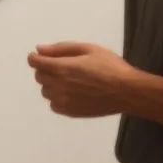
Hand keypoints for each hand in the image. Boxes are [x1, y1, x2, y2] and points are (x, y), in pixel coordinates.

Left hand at [28, 42, 162, 120]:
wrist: (127, 92)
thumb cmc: (110, 66)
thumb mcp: (88, 49)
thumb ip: (61, 49)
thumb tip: (39, 50)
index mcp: (62, 69)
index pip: (36, 63)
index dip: (35, 57)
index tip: (40, 56)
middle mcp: (59, 86)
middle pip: (39, 77)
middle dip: (45, 68)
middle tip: (61, 65)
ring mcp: (64, 102)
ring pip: (45, 91)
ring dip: (51, 83)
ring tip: (69, 79)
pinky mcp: (70, 113)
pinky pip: (53, 104)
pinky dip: (57, 97)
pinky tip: (71, 92)